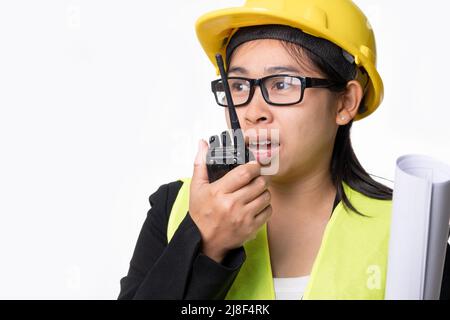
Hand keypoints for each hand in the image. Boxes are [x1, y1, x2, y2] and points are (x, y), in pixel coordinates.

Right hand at [189, 140, 271, 262]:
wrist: (203, 242)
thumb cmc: (201, 214)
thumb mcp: (197, 188)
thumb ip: (201, 164)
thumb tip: (202, 143)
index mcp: (219, 192)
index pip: (244, 173)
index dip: (254, 166)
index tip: (254, 165)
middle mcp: (232, 205)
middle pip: (259, 183)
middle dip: (260, 178)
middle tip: (256, 178)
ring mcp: (243, 218)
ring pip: (266, 196)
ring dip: (264, 191)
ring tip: (256, 191)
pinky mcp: (251, 228)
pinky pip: (268, 211)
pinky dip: (265, 206)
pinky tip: (257, 204)